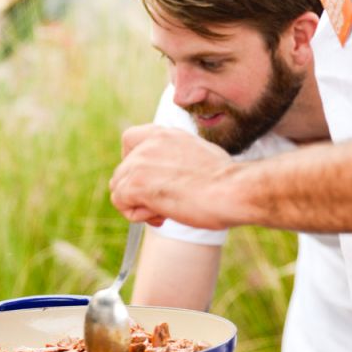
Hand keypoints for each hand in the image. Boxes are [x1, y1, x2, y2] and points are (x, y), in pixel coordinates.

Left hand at [110, 124, 234, 228]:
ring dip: (138, 205)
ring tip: (165, 212)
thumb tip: (174, 172)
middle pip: (122, 171)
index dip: (131, 161)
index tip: (147, 177)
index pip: (129, 139)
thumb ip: (178, 158)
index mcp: (165, 134)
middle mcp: (149, 144)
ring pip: (118, 188)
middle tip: (164, 205)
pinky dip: (138, 215)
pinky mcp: (137, 184)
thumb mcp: (199, 154)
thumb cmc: (226, 179)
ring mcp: (140, 162)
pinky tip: (162, 216)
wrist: (232, 189)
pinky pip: (121, 203)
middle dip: (138, 192)